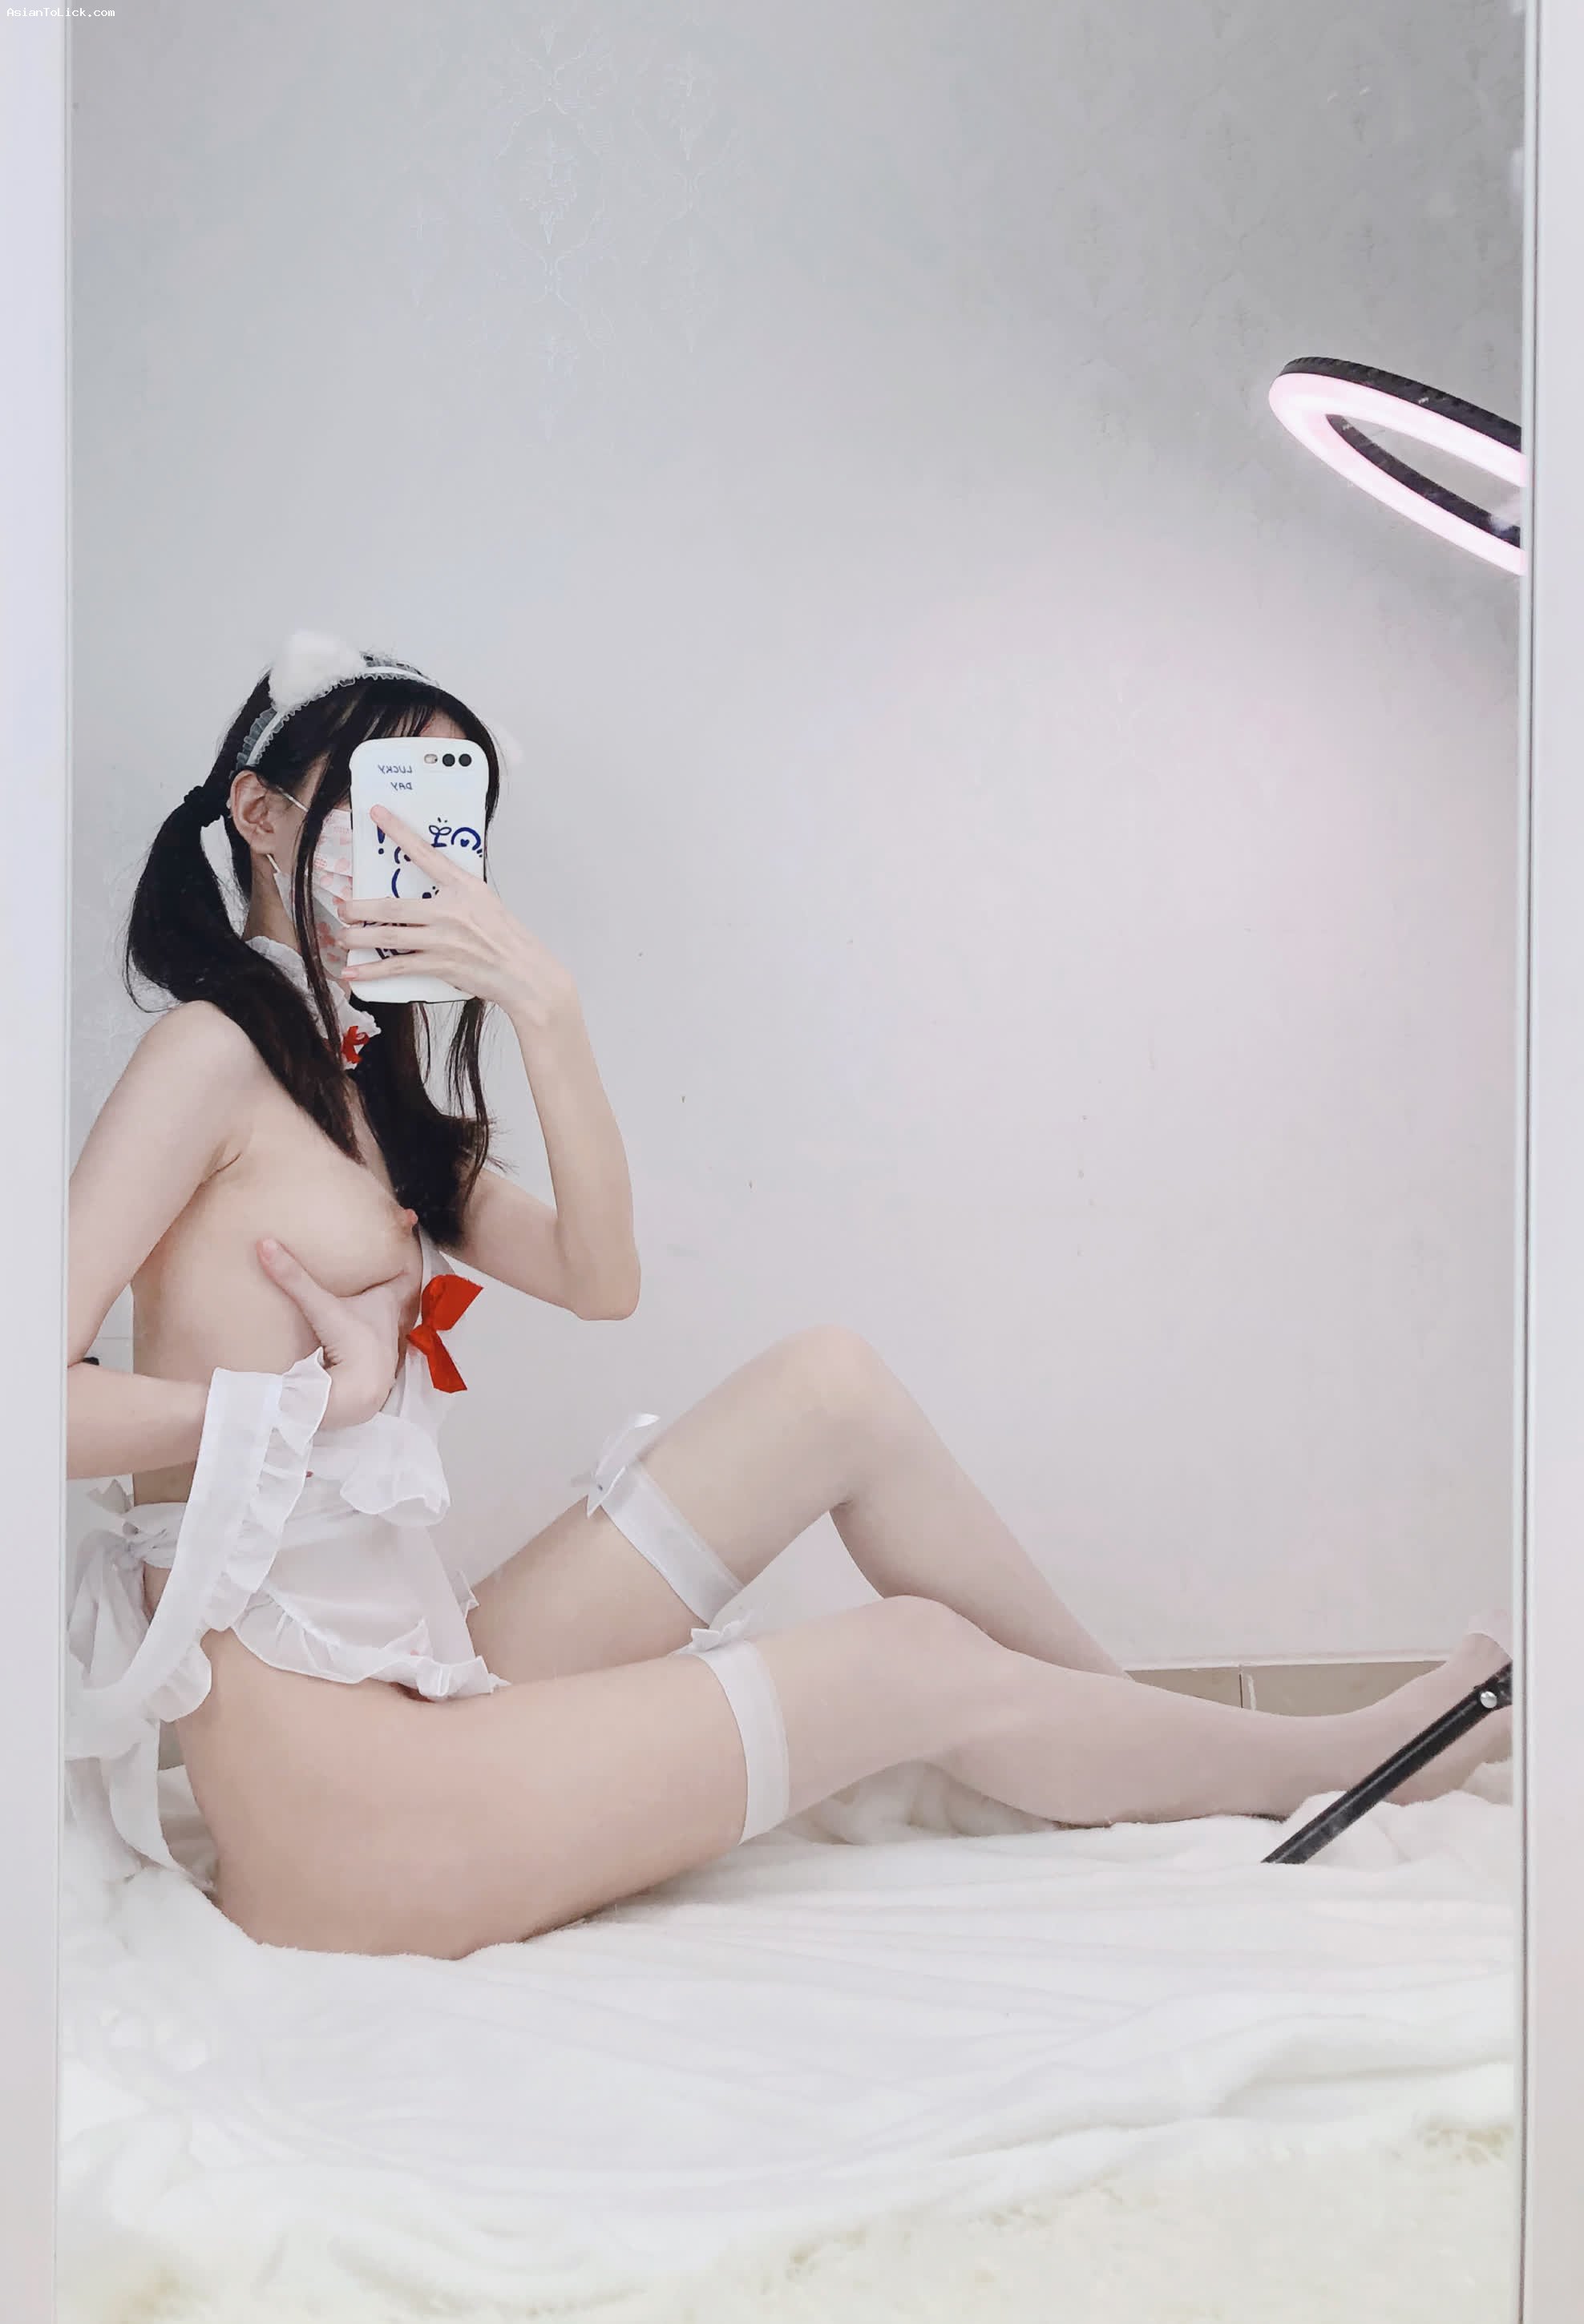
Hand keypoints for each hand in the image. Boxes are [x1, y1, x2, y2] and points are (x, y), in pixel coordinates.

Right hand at [256, 1232, 417, 1428]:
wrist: (359, 1394)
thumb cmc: (353, 1344)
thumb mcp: (324, 1306)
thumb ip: (295, 1279)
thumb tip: (265, 1244)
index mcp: (385, 1303)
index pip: (404, 1273)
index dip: (405, 1254)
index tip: (408, 1228)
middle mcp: (388, 1322)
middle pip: (392, 1296)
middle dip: (386, 1283)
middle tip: (374, 1266)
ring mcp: (380, 1346)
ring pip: (380, 1321)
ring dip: (373, 1312)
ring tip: (360, 1299)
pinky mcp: (367, 1366)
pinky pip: (365, 1344)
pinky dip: (359, 1337)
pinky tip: (344, 1338)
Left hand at [339, 803, 578, 1026]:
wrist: (524, 974)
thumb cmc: (507, 939)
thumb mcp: (485, 902)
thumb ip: (456, 893)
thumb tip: (429, 891)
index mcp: (464, 887)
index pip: (425, 853)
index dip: (398, 831)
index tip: (376, 813)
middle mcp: (450, 911)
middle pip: (392, 906)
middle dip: (360, 907)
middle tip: (342, 908)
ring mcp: (443, 940)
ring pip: (389, 937)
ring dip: (358, 937)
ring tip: (342, 936)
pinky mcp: (440, 965)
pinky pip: (398, 968)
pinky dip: (372, 972)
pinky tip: (354, 974)